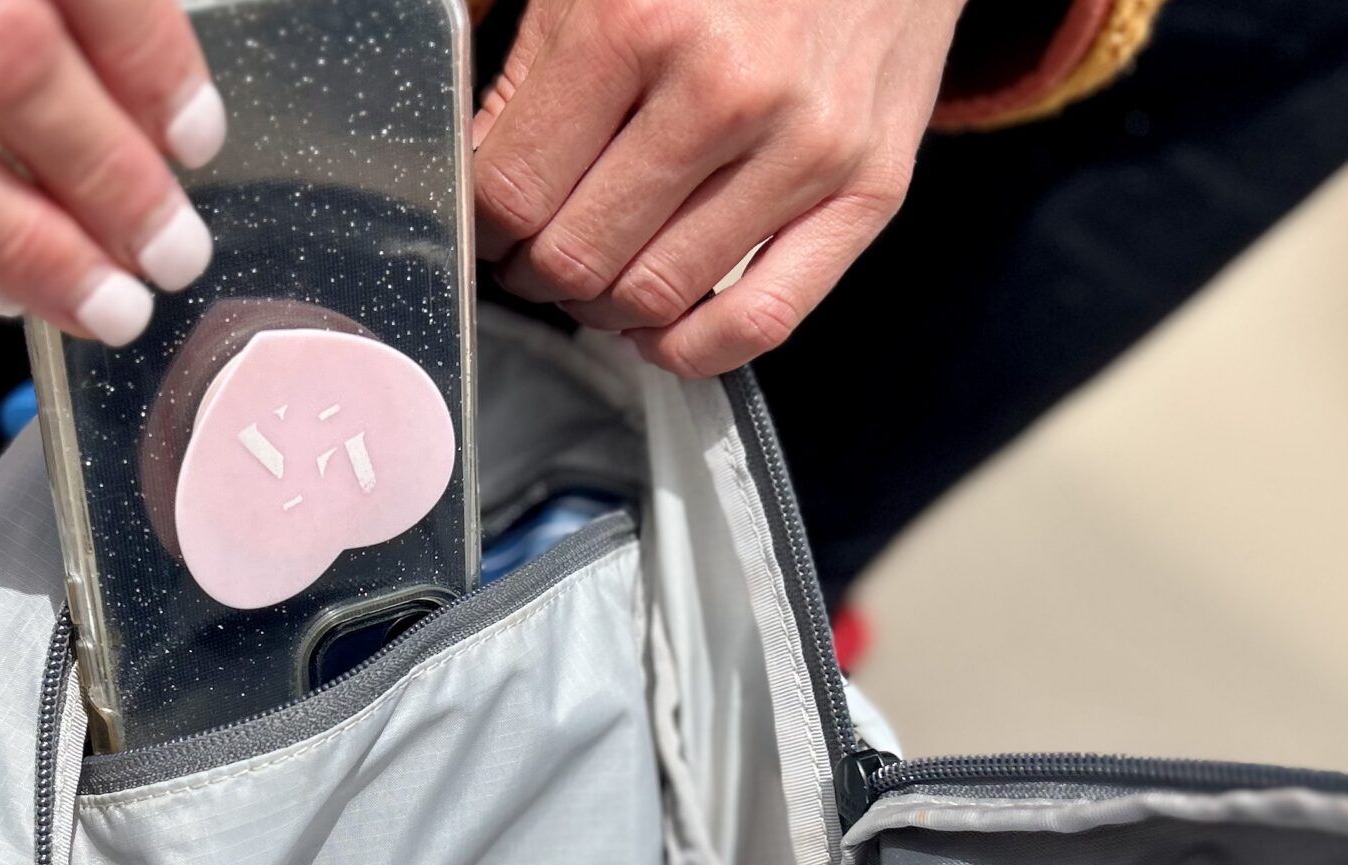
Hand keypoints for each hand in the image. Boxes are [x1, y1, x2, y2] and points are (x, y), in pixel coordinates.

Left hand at [474, 0, 966, 376]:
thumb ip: (530, 79)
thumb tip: (479, 181)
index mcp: (639, 25)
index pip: (514, 191)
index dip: (482, 228)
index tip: (487, 229)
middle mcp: (723, 91)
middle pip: (577, 256)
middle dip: (535, 274)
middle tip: (533, 257)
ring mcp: (803, 146)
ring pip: (654, 298)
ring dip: (602, 311)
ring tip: (597, 279)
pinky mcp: (868, 188)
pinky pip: (762, 320)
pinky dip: (691, 349)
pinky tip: (659, 330)